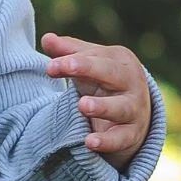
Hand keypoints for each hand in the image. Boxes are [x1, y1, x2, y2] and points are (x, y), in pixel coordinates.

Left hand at [40, 33, 151, 169]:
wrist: (134, 116)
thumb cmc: (104, 83)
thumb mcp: (87, 66)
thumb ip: (68, 53)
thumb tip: (46, 38)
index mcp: (119, 60)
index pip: (94, 57)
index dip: (72, 60)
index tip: (49, 66)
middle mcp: (131, 82)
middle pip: (112, 73)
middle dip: (89, 69)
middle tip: (68, 68)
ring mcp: (134, 109)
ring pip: (120, 107)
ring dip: (102, 107)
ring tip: (82, 105)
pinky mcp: (132, 134)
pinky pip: (121, 138)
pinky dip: (107, 141)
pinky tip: (89, 142)